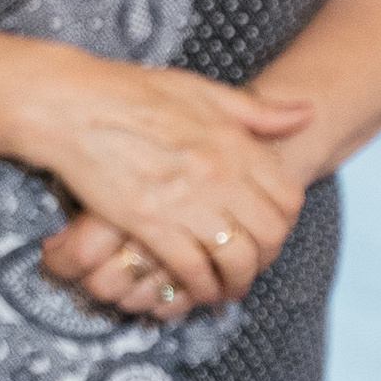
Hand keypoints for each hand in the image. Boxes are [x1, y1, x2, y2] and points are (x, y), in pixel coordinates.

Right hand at [26, 58, 314, 315]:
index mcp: (234, 142)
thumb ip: (257, 110)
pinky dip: (200, 286)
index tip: (269, 233)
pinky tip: (195, 290)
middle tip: (249, 268)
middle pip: (268, 234)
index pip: (287, 198)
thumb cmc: (133, 92)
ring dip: (237, 281)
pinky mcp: (150, 223)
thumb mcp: (203, 90)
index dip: (284, 224)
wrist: (74, 106)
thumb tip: (306, 114)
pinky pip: (192, 268)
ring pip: (235, 258)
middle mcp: (219, 174)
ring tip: (227, 289)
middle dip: (264, 259)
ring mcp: (186, 201)